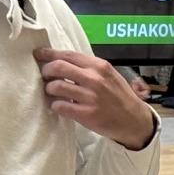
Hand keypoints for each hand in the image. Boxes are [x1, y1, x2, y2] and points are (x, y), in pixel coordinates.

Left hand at [34, 48, 157, 148]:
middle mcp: (94, 79)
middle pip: (57, 67)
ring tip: (53, 93)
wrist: (134, 121)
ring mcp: (90, 97)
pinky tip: (60, 106)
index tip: (39, 54)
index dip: (49, 54)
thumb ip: (89, 68)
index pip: (68, 54)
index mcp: (100, 66)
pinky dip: (55, 105)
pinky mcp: (86, 114)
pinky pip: (59, 106)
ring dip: (49, 89)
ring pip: (55, 87)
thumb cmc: (120, 97)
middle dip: (46, 71)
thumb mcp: (110, 75)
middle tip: (45, 76)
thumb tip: (62, 62)